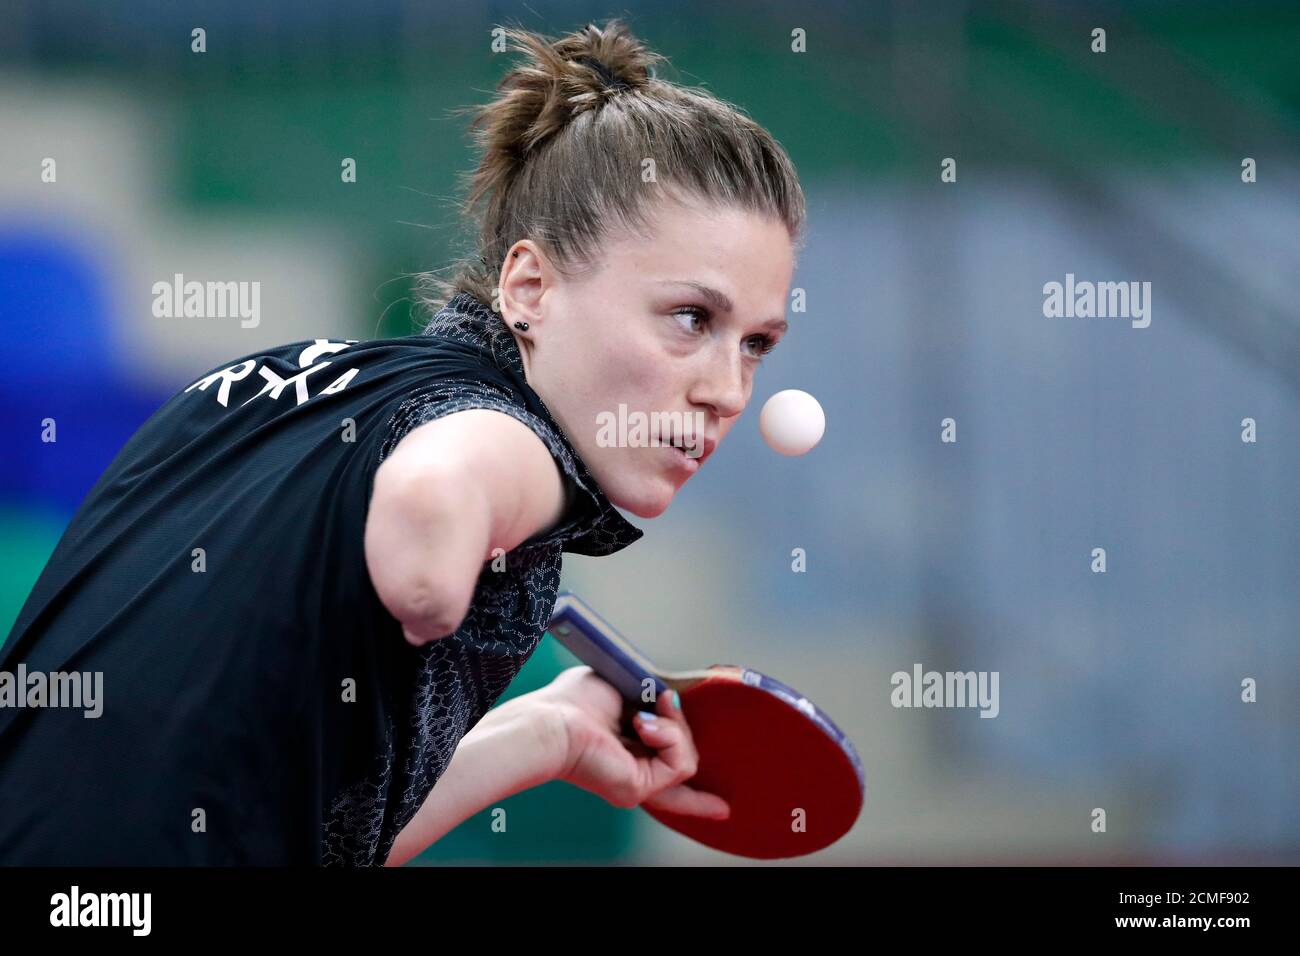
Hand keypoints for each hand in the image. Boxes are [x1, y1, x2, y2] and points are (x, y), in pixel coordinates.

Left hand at [530, 666, 730, 820]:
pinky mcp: (641, 788)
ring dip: (673, 727)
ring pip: (688, 758)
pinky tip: (643, 726)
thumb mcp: (621, 685)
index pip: (666, 767)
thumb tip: (669, 695)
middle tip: (664, 702)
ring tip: (642, 715)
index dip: (695, 788)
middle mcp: (634, 770)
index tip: (723, 804)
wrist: (555, 721)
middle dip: (684, 735)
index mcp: (627, 748)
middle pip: (683, 766)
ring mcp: (640, 782)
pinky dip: (669, 736)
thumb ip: (648, 690)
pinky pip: (681, 762)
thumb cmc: (573, 701)